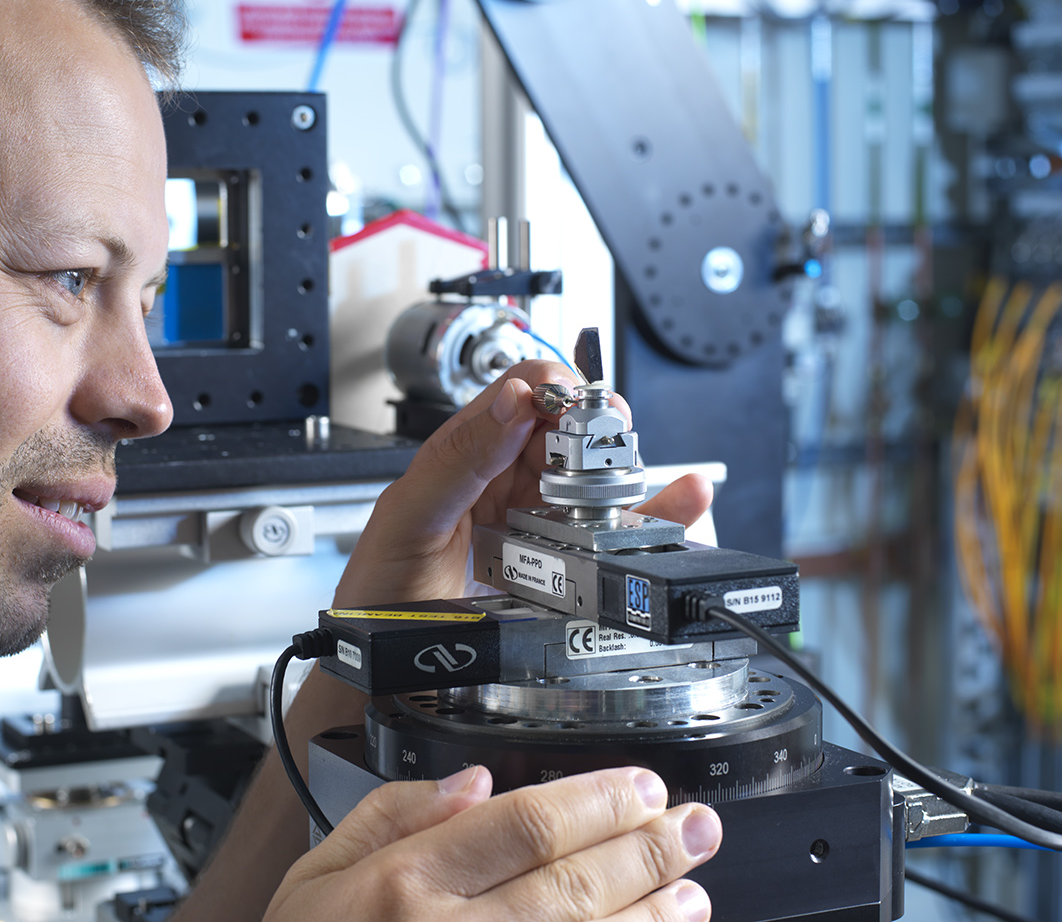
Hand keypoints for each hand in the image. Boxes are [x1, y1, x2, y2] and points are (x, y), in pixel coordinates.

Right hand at [264, 766, 720, 921]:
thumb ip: (390, 815)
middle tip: (695, 828)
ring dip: (650, 918)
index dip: (597, 801)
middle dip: (646, 851)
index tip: (640, 787)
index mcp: (402, 886)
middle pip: (573, 885)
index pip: (525, 825)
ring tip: (692, 892)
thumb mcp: (312, 878)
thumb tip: (472, 783)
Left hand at [335, 361, 713, 607]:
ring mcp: (538, 522)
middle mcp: (506, 480)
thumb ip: (458, 457)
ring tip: (634, 478)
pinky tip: (682, 499)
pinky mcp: (565, 566)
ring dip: (628, 470)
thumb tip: (516, 400)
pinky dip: (656, 513)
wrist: (384, 672)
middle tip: (600, 458)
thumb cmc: (378, 591)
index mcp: (466, 452)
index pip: (526, 389)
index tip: (571, 415)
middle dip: (597, 434)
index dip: (555, 391)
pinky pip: (616, 532)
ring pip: (598, 480)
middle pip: (573, 432)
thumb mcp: (408, 517)